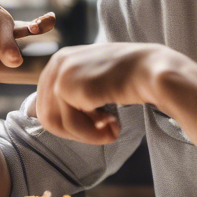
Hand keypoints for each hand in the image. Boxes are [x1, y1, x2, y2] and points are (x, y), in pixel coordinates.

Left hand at [34, 43, 182, 144]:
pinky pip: (72, 126)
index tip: (98, 123)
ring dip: (86, 135)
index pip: (48, 104)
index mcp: (60, 61)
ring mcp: (60, 75)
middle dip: (76, 132)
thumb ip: (73, 92)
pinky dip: (93, 134)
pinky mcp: (67, 88)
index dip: (72, 122)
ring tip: (112, 128)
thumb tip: (46, 117)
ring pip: (58, 124)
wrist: (151, 70)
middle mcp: (56, 64)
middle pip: (47, 117)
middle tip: (105, 130)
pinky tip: (114, 123)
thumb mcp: (94, 79)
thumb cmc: (129, 78)